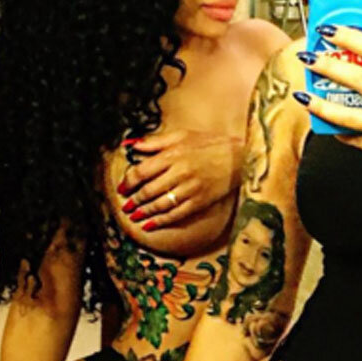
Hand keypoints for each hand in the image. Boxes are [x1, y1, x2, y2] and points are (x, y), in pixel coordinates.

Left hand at [118, 130, 242, 228]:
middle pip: (148, 191)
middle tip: (126, 205)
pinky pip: (176, 214)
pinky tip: (150, 224)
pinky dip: (161, 221)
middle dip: (134, 200)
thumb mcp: (182, 136)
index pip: (142, 171)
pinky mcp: (200, 201)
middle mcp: (179, 172)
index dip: (128, 181)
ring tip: (134, 216)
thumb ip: (155, 142)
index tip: (122, 188)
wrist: (239, 157)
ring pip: (160, 204)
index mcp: (172, 155)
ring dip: (144, 212)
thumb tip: (130, 146)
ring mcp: (190, 189)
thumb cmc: (210, 144)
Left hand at [295, 25, 361, 177]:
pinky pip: (356, 139)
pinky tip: (327, 124)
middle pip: (358, 80)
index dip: (350, 37)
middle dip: (327, 67)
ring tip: (304, 95)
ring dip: (322, 105)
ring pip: (349, 115)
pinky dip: (340, 131)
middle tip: (308, 57)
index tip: (329, 30)